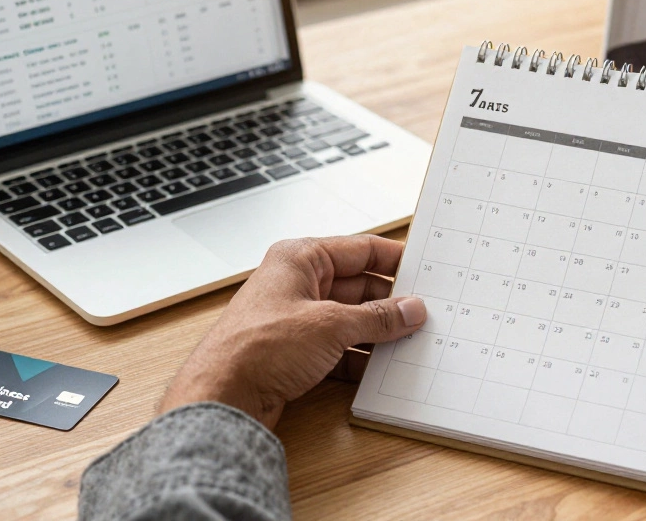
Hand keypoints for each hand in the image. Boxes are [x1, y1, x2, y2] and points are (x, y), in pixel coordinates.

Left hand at [159, 235, 425, 428]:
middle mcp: (296, 284)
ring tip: (409, 341)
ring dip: (377, 333)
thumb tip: (409, 309)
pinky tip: (382, 367)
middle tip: (422, 315)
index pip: (359, 249)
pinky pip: (339, 348)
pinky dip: (360, 356)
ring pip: (350, 320)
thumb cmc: (255, 348)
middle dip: (389, 304)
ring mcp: (296, 319)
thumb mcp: (331, 325)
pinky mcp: (295, 352)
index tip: (423, 270)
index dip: (393, 259)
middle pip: (357, 287)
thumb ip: (377, 317)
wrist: (222, 397)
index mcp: (300, 258)